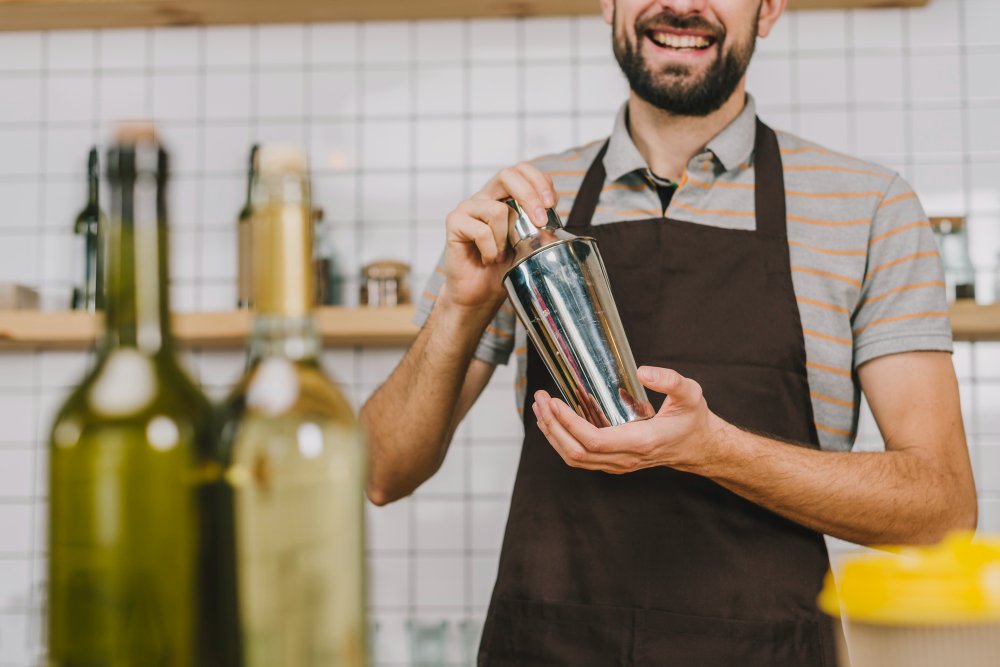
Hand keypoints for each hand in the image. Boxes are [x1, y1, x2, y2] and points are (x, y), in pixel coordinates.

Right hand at [441, 162, 556, 310]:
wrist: (480, 293)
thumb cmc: (503, 267)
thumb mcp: (529, 240)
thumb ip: (537, 219)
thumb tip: (552, 202)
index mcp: (502, 196)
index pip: (520, 170)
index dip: (538, 180)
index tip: (551, 204)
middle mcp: (484, 197)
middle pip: (507, 175)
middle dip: (530, 196)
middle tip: (541, 221)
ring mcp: (467, 208)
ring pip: (497, 209)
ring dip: (506, 238)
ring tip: (502, 254)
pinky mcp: (454, 222)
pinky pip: (480, 231)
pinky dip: (491, 250)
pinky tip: (488, 259)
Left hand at [531, 366, 724, 474]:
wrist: (698, 447)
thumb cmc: (692, 419)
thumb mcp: (690, 394)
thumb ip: (670, 381)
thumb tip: (643, 372)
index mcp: (641, 442)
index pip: (594, 441)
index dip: (569, 424)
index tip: (554, 402)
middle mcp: (626, 458)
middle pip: (577, 452)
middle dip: (553, 426)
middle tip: (540, 399)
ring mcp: (618, 464)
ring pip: (575, 458)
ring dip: (553, 435)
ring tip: (540, 409)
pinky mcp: (613, 462)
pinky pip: (581, 458)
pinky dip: (562, 441)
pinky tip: (554, 422)